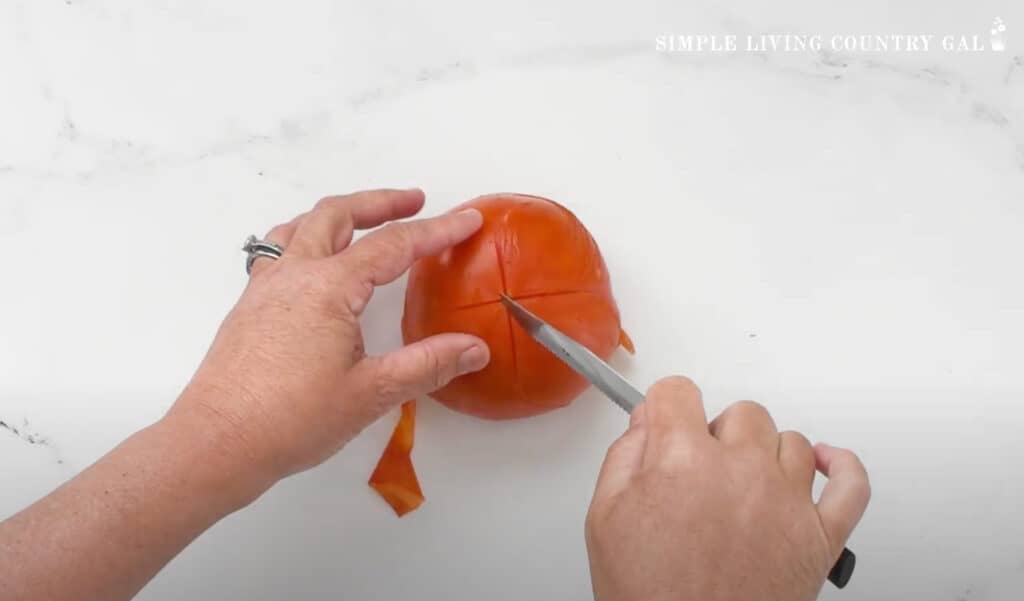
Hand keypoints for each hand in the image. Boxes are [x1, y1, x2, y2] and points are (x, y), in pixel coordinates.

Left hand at [167, 189, 490, 497]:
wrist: (216, 443)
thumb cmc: (291, 420)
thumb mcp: (371, 393)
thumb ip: (427, 365)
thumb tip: (476, 348)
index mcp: (328, 287)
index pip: (393, 245)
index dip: (436, 230)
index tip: (468, 219)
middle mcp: (293, 274)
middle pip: (338, 214)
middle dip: (380, 202)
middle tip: (416, 201)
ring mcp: (264, 288)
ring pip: (300, 226)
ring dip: (338, 214)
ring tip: (364, 219)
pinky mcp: (248, 307)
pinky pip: (277, 250)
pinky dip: (305, 237)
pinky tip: (313, 262)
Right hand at [585, 377, 869, 600]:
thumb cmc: (651, 596)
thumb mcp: (605, 518)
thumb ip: (624, 456)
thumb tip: (645, 424)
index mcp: (685, 461)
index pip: (679, 393)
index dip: (667, 406)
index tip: (666, 419)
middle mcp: (742, 472)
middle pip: (741, 412)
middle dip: (717, 432)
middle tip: (700, 467)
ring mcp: (788, 502)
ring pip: (790, 440)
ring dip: (766, 452)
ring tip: (745, 480)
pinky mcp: (823, 537)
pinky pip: (852, 484)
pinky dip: (843, 467)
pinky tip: (825, 463)